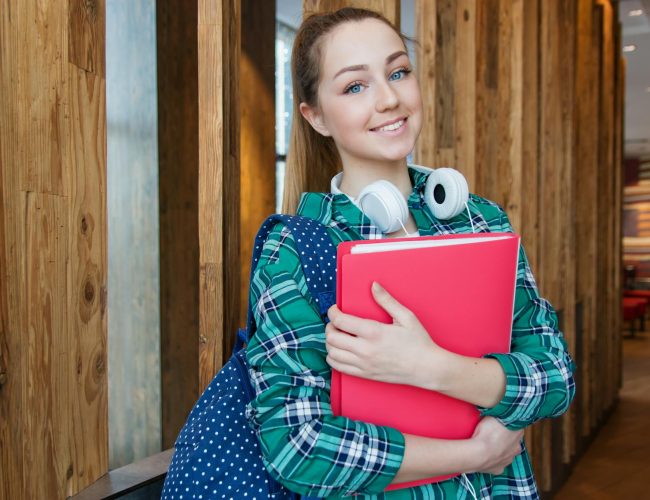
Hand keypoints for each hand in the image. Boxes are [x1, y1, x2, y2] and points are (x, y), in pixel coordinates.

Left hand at [325, 282, 447, 386]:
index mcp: (374, 332)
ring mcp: (363, 364)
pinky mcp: (364, 375)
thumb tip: (373, 285)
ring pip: (332, 353)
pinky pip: (338, 367)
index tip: (334, 309)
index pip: (340, 321)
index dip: (332, 312)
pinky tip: (340, 351)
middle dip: (329, 326)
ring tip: (338, 336)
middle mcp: (365, 349)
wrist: (426, 368)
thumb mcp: (406, 316)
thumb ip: (387, 300)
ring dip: (330, 342)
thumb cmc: (418, 342)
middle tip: (336, 322)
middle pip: (332, 337)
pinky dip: (333, 358)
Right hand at [470, 417, 523, 474]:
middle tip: (493, 433)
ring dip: (500, 450)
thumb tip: (500, 409)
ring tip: (487, 445)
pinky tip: (485, 456)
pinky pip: (497, 464)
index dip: (508, 424)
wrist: (478, 453)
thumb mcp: (493, 415)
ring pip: (506, 454)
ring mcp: (508, 460)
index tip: (501, 422)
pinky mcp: (498, 469)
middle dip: (506, 438)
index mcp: (518, 433)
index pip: (517, 426)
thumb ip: (498, 413)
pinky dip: (492, 460)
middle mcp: (516, 447)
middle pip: (513, 441)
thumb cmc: (486, 432)